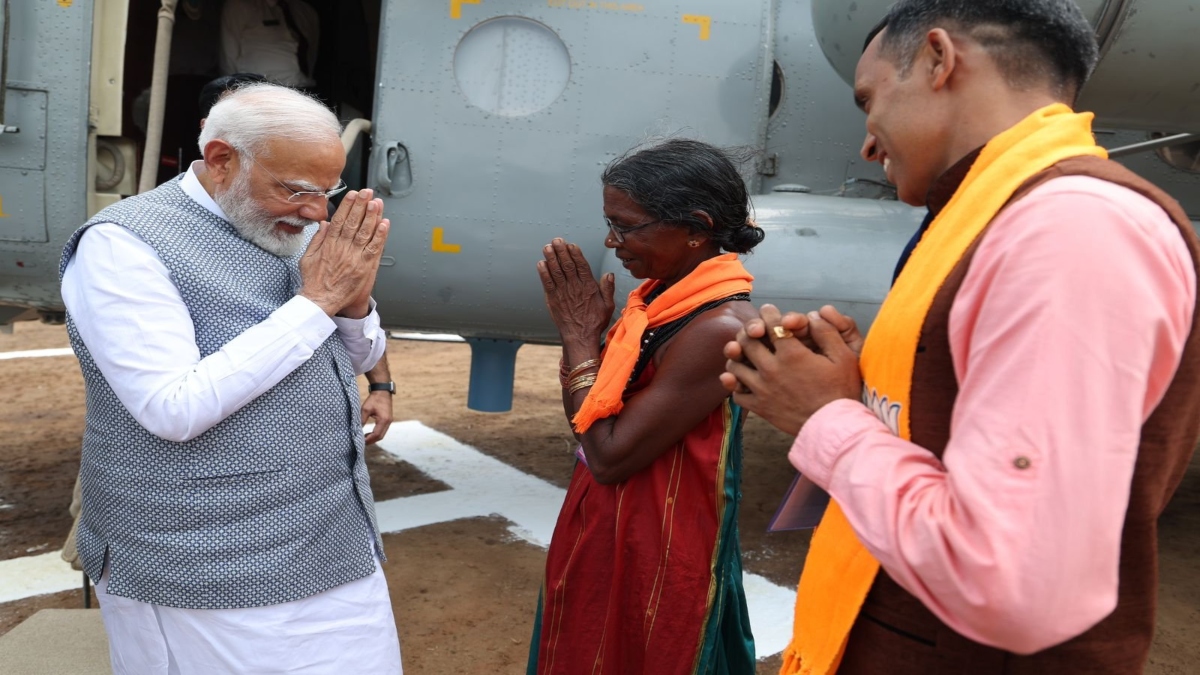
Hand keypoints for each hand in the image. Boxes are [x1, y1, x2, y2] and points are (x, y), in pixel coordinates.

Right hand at [299, 189, 389, 317]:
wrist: (320, 301)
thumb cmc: (314, 281)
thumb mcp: (308, 257)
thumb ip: (317, 239)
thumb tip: (324, 223)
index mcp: (329, 244)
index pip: (340, 220)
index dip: (347, 205)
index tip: (352, 194)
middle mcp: (342, 248)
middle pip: (354, 222)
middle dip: (361, 205)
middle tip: (367, 192)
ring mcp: (354, 257)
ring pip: (365, 232)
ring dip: (372, 216)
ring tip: (376, 203)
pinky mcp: (364, 267)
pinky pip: (374, 249)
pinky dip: (380, 236)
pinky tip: (385, 224)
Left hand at [362, 390, 393, 443]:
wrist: (382, 391)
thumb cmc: (374, 399)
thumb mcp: (365, 409)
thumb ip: (362, 420)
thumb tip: (357, 430)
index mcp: (384, 420)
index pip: (376, 434)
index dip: (368, 439)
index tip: (360, 441)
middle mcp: (388, 422)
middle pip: (380, 436)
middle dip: (371, 441)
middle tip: (362, 442)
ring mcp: (389, 421)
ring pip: (382, 434)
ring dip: (374, 438)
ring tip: (364, 438)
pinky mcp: (388, 420)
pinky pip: (382, 430)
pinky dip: (376, 434)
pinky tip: (369, 433)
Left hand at [536, 238, 614, 346]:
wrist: (580, 337)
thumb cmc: (595, 322)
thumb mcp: (608, 306)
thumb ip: (608, 289)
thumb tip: (609, 274)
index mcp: (589, 287)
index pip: (582, 266)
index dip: (576, 254)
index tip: (571, 245)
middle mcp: (575, 288)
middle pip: (567, 266)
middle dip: (561, 252)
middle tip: (556, 240)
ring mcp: (563, 294)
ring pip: (556, 272)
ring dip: (551, 258)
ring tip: (547, 247)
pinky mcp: (553, 300)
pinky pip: (547, 284)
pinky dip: (543, 273)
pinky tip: (541, 264)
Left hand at [719, 304, 861, 435]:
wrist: (834, 427)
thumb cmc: (842, 392)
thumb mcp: (844, 358)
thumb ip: (827, 333)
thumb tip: (813, 315)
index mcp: (792, 354)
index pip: (772, 325)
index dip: (768, 314)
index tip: (768, 310)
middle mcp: (772, 369)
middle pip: (747, 342)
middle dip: (749, 330)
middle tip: (754, 329)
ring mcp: (762, 389)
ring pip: (736, 365)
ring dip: (737, 355)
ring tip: (743, 351)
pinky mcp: (759, 407)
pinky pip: (737, 393)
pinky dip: (736, 384)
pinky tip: (743, 379)